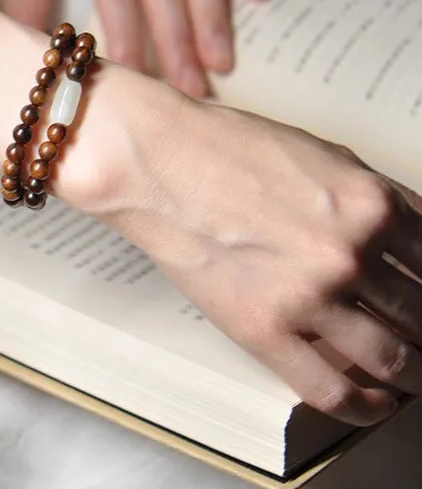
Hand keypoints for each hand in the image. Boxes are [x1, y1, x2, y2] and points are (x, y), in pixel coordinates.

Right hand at [60, 70, 421, 425]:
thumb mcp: (323, 155)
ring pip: (393, 358)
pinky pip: (334, 389)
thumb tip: (409, 245)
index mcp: (371, 204)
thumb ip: (374, 201)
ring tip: (409, 374)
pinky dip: (366, 407)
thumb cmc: (228, 148)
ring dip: (411, 372)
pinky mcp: (264, 328)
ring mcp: (309, 294)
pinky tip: (376, 405)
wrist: (160, 161)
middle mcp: (350, 252)